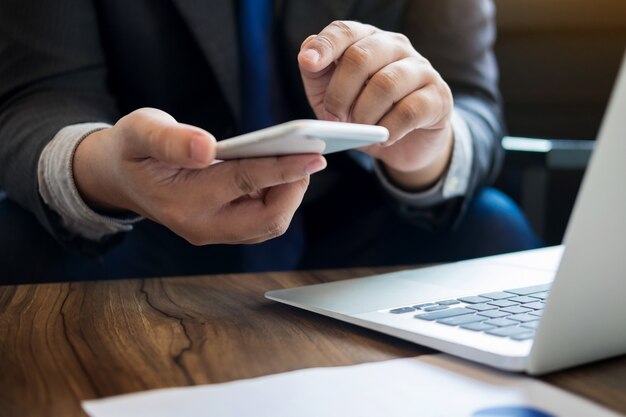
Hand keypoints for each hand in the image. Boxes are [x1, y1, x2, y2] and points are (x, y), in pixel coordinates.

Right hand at [73, 108, 325, 244]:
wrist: (121, 178)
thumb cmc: (132, 149)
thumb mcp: (139, 131)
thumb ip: (168, 140)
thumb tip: (205, 148)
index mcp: (180, 201)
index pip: (243, 183)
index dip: (282, 168)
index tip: (314, 155)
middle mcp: (200, 226)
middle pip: (266, 219)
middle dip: (294, 188)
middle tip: (310, 155)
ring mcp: (213, 233)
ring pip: (268, 223)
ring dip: (289, 194)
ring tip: (299, 160)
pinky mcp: (223, 230)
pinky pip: (261, 220)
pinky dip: (279, 197)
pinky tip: (283, 172)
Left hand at [298, 21, 453, 189]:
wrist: (405, 145)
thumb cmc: (365, 114)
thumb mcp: (331, 97)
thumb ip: (316, 75)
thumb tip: (306, 53)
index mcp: (367, 41)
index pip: (345, 31)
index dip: (325, 45)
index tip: (308, 62)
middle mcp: (395, 47)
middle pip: (361, 56)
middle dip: (340, 93)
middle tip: (334, 119)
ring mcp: (421, 70)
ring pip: (385, 84)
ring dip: (364, 114)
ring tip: (360, 130)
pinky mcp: (438, 97)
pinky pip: (408, 111)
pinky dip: (389, 129)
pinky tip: (383, 138)